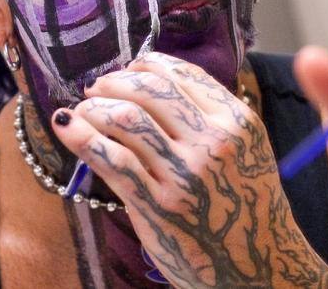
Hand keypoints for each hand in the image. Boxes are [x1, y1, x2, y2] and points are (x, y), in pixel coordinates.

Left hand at [52, 52, 327, 288]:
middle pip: (150, 89)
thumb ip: (211, 117)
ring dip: (96, 106)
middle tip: (98, 88)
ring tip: (85, 110)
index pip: (182, 74)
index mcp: (238, 121)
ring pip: (127, 119)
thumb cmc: (247, 206)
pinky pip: (112, 160)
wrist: (259, 264)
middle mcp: (214, 142)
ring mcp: (185, 174)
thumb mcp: (247, 151)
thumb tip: (155, 82)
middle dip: (115, 82)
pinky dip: (83, 137)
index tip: (130, 68)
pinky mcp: (158, 205)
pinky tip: (68, 127)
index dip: (147, 64)